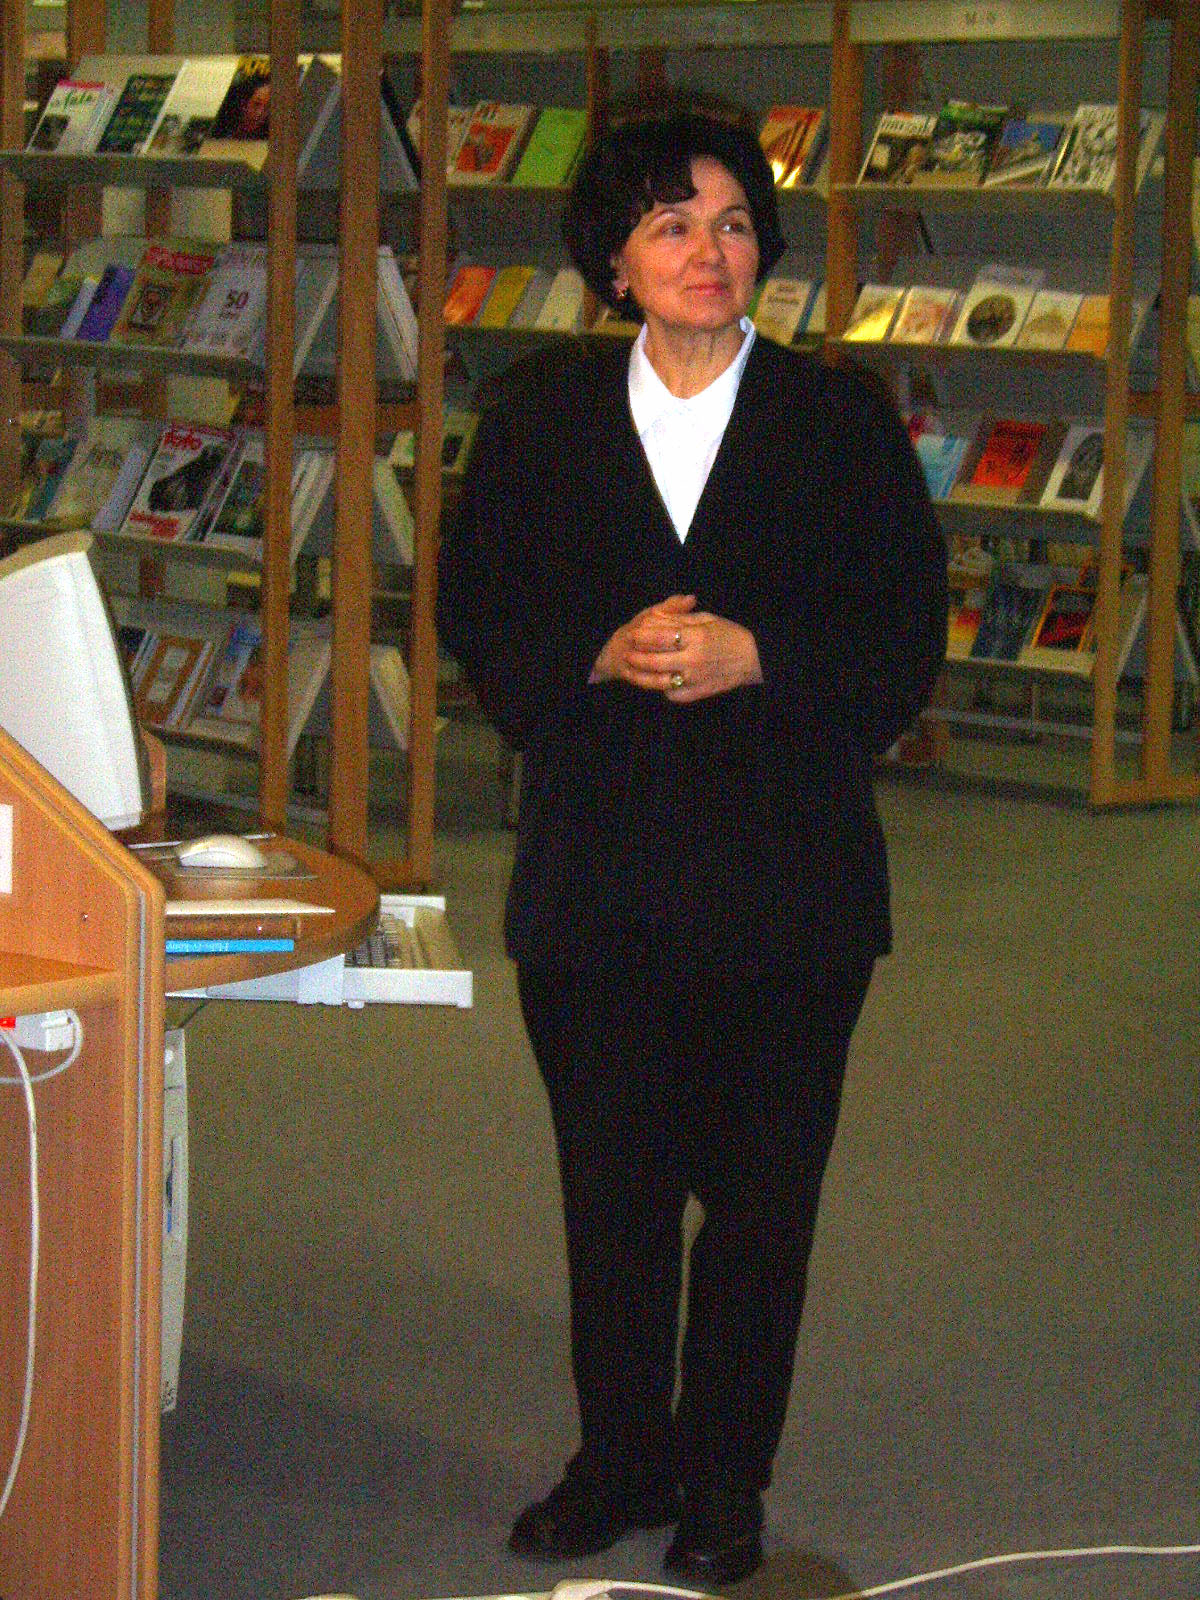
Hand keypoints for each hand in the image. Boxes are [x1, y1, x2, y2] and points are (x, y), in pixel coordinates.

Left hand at [591, 594, 762, 701]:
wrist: (754, 657)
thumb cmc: (730, 634)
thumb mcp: (706, 619)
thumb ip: (680, 619)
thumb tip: (655, 617)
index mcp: (697, 637)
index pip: (661, 637)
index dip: (643, 636)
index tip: (633, 633)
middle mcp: (694, 659)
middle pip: (656, 661)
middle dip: (638, 657)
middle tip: (627, 653)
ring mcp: (697, 678)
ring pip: (662, 681)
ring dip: (644, 677)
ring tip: (634, 671)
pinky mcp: (700, 692)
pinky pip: (675, 694)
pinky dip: (665, 690)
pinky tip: (660, 683)